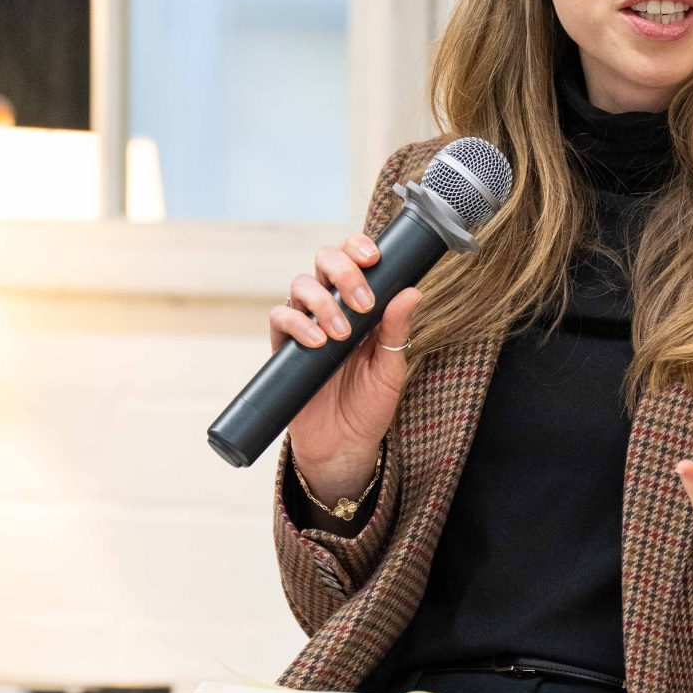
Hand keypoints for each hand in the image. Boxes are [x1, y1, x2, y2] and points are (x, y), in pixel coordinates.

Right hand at [271, 233, 420, 502]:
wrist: (344, 445)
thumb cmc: (370, 404)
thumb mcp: (391, 367)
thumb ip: (396, 329)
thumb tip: (411, 291)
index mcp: (360, 305)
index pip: (354, 259)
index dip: (358, 247)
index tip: (374, 258)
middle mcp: (331, 307)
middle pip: (324, 261)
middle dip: (343, 271)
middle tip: (362, 303)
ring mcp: (305, 324)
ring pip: (301, 285)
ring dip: (323, 302)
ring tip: (342, 334)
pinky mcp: (284, 347)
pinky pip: (280, 318)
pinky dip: (298, 324)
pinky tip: (318, 343)